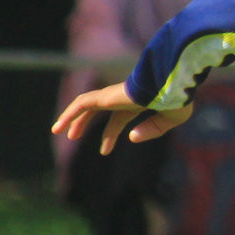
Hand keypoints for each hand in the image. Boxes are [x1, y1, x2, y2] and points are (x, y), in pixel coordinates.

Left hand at [50, 82, 197, 154]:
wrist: (173, 83)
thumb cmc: (178, 99)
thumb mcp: (171, 119)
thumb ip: (153, 129)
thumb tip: (131, 138)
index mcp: (138, 100)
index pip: (119, 117)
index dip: (110, 134)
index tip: (103, 151)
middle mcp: (123, 96)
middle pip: (97, 108)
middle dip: (84, 122)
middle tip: (72, 137)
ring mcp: (113, 95)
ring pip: (85, 105)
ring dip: (71, 118)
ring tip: (56, 131)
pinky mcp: (107, 96)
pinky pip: (82, 104)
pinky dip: (69, 115)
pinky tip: (58, 127)